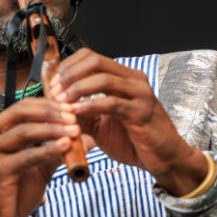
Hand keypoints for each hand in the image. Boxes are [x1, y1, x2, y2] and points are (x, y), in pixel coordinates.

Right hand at [0, 97, 78, 216]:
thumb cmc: (12, 194)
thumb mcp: (37, 168)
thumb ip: (57, 151)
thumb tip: (88, 138)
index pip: (21, 107)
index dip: (48, 105)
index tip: (71, 109)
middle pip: (21, 112)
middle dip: (51, 113)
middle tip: (74, 118)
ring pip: (24, 132)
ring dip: (52, 129)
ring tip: (74, 131)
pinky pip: (26, 156)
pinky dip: (47, 150)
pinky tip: (64, 147)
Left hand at [45, 49, 209, 195]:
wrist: (164, 159)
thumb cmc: (133, 140)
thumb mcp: (100, 124)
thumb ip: (80, 113)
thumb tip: (55, 106)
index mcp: (123, 77)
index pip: (90, 57)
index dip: (67, 67)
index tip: (52, 83)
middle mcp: (133, 80)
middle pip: (95, 61)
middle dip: (69, 75)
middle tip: (55, 92)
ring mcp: (140, 94)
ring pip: (103, 78)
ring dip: (77, 89)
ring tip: (62, 103)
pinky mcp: (142, 112)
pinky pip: (111, 103)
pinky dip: (90, 106)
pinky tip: (76, 114)